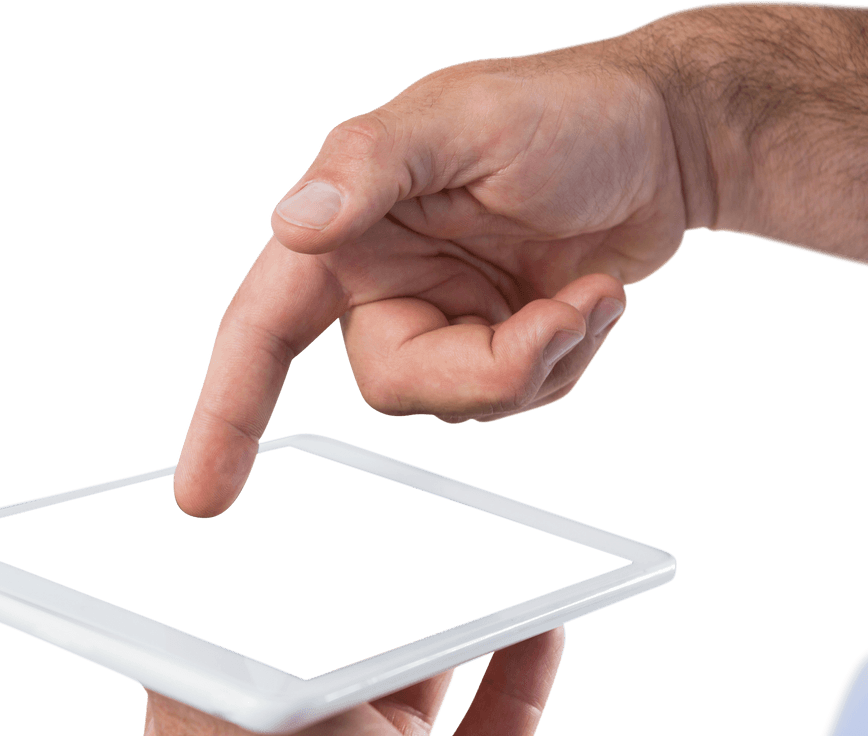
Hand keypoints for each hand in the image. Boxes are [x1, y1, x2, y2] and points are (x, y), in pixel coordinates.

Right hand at [173, 32, 684, 516]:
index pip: (265, 326)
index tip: (203, 495)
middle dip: (488, 371)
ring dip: (542, 359)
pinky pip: (517, 398)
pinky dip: (567, 361)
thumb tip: (296, 224)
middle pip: (395, 387)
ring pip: (463, 404)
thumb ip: (372, 164)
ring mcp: (447, 317)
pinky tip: (592, 301)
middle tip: (559, 319)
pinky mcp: (499, 340)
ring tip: (586, 293)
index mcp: (353, 227)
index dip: (227, 411)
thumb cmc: (566, 108)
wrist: (664, 144)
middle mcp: (388, 280)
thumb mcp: (466, 119)